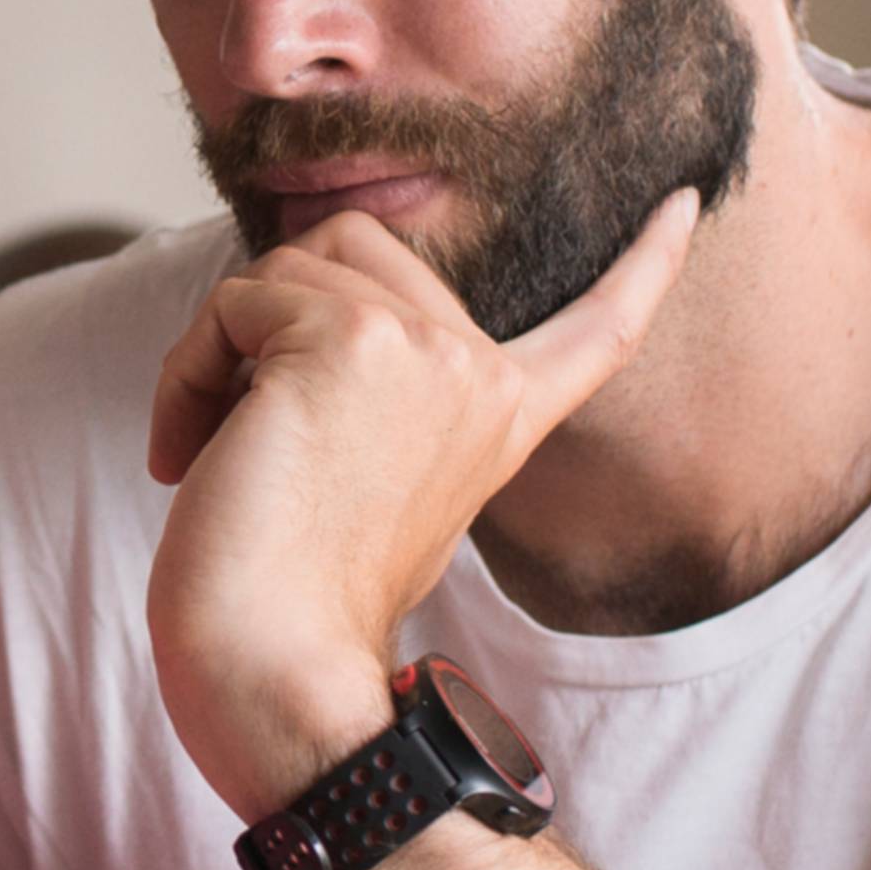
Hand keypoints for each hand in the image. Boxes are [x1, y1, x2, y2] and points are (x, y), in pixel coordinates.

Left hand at [141, 190, 699, 817]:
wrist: (278, 668)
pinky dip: (185, 369)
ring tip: (210, 446)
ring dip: (216, 348)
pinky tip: (189, 453)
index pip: (598, 329)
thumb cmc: (297, 602)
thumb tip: (304, 309)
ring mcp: (421, 348)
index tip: (685, 201)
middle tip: (237, 424)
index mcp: (505, 416)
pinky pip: (230, 301)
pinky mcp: (345, 340)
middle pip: (357, 247)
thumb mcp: (379, 480)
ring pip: (284, 266)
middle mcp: (479, 371)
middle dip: (271, 317)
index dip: (645, 263)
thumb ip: (382, 393)